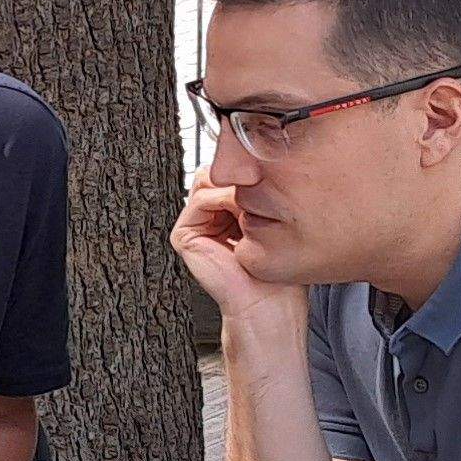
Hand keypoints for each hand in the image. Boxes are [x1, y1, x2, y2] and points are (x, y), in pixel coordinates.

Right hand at [171, 166, 298, 326]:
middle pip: (217, 173)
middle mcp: (209, 218)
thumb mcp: (271, 220)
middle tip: (261, 198)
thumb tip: (255, 159)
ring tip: (252, 213)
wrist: (268, 302)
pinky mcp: (184, 234)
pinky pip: (201, 200)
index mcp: (227, 215)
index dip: (249, 172)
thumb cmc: (276, 270)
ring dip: (235, 191)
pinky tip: (240, 218)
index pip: (229, 175)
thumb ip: (256, 191)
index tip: (270, 181)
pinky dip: (223, 202)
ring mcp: (195, 225)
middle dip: (241, 180)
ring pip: (209, 181)